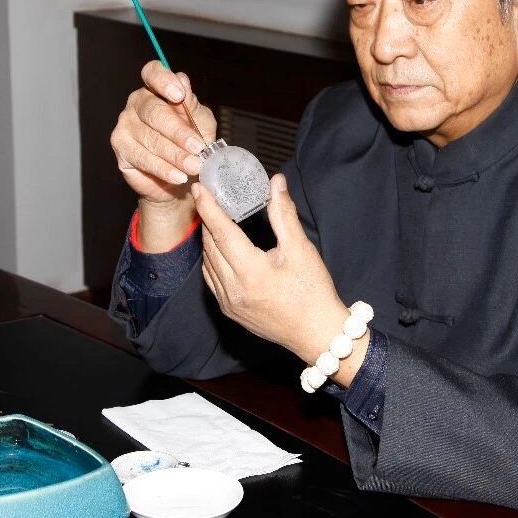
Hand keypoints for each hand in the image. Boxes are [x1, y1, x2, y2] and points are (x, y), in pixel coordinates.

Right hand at [110, 60, 217, 249]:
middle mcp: (138, 103)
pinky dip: (163, 168)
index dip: (163, 80)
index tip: (179, 95)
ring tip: (194, 166)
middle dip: (179, 132)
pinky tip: (178, 175)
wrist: (180, 178)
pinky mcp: (121, 147)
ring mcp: (126, 124)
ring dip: (175, 155)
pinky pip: (142, 158)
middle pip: (154, 111)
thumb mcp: (201, 123)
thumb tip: (183, 83)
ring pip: (150, 138)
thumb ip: (192, 106)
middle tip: (198, 147)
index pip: (153, 72)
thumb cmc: (191, 144)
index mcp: (157, 89)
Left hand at [193, 173, 369, 386]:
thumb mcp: (301, 249)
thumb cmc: (313, 292)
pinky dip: (212, 260)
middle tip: (207, 198)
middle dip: (207, 220)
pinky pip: (212, 280)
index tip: (199, 188)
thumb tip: (276, 183)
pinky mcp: (231, 311)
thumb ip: (284, 213)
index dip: (209, 208)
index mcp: (250, 272)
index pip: (221, 232)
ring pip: (208, 263)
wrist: (318, 334)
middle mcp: (233, 289)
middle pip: (210, 246)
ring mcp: (229, 303)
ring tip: (213, 219)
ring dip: (208, 240)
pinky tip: (220, 249)